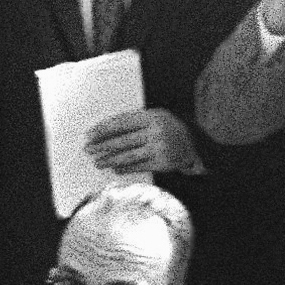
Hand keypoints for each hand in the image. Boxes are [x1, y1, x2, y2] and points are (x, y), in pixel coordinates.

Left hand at [83, 106, 200, 178]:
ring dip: (109, 160)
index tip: (90, 134)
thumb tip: (105, 132)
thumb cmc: (169, 129)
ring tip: (97, 162)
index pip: (121, 123)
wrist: (196, 144)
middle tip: (88, 150)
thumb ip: (134, 122)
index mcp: (152, 116)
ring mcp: (159, 148)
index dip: (103, 129)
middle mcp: (156, 131)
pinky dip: (124, 168)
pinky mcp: (162, 163)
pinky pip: (138, 166)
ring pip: (128, 155)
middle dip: (101, 145)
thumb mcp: (155, 117)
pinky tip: (114, 168)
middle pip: (122, 140)